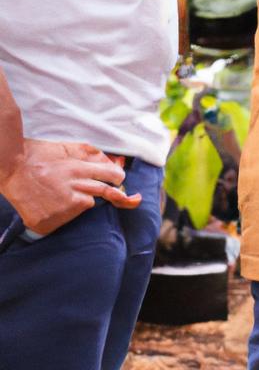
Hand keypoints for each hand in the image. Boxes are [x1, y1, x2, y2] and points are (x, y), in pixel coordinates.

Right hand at [0, 140, 140, 235]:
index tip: (122, 180)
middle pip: (104, 193)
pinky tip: (53, 203)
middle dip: (121, 196)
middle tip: (135, 199)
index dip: (118, 178)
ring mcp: (60, 207)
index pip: (109, 175)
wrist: (11, 169)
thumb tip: (115, 163)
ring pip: (86, 205)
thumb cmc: (41, 155)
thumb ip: (93, 155)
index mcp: (77, 168)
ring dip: (82, 200)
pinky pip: (68, 219)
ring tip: (62, 191)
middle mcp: (71, 188)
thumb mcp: (69, 147)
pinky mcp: (48, 222)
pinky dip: (65, 213)